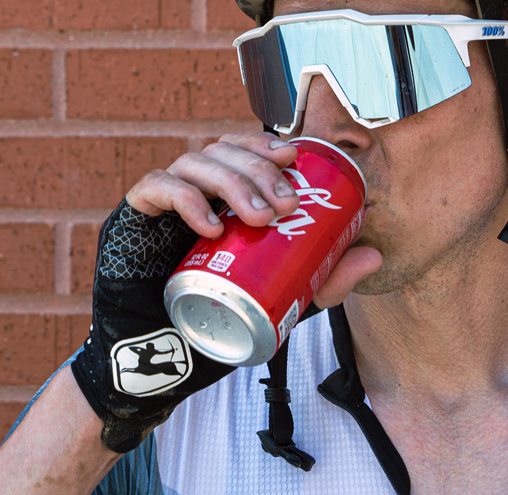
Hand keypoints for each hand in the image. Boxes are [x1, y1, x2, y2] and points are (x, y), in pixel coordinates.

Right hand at [72, 133, 379, 452]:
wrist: (162, 362)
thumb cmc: (220, 321)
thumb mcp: (284, 299)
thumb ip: (325, 280)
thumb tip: (374, 255)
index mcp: (222, 198)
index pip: (242, 150)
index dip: (266, 144)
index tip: (294, 157)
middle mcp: (192, 190)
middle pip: (223, 151)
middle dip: (259, 170)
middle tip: (286, 205)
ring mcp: (162, 202)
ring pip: (194, 161)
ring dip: (233, 182)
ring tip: (259, 218)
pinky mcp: (133, 217)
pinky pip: (155, 186)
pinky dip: (186, 198)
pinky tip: (211, 227)